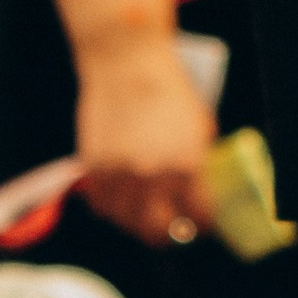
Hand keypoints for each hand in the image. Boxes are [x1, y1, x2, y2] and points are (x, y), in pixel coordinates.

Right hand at [75, 30, 214, 245]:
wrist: (127, 62)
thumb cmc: (169, 88)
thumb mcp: (198, 126)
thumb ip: (198, 164)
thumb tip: (197, 196)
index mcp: (186, 166)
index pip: (197, 216)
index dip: (203, 224)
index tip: (202, 224)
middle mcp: (152, 177)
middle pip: (159, 233)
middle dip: (170, 235)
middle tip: (174, 231)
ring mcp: (120, 176)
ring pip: (127, 223)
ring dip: (139, 223)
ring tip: (147, 216)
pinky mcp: (94, 169)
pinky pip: (103, 206)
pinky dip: (113, 208)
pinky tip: (123, 201)